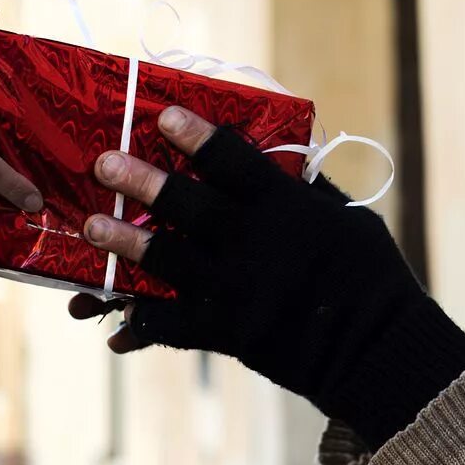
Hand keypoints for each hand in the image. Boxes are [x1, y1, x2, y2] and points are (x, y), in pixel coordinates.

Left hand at [71, 106, 464, 446]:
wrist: (375, 349)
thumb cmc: (371, 277)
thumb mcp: (350, 218)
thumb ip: (308, 191)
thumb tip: (281, 159)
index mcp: (287, 208)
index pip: (233, 160)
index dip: (196, 135)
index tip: (163, 116)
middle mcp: (253, 243)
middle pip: (186, 204)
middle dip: (141, 180)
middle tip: (103, 162)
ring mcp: (235, 289)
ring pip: (165, 259)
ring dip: (123, 242)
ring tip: (89, 225)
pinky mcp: (227, 332)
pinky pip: (173, 324)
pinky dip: (142, 320)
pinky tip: (115, 314)